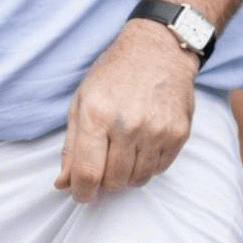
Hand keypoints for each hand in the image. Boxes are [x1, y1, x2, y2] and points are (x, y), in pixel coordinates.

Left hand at [55, 20, 197, 203]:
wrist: (158, 49)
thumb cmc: (114, 74)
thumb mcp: (81, 101)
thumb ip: (70, 146)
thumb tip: (63, 184)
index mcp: (97, 115)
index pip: (88, 174)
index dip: (81, 192)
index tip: (81, 193)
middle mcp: (128, 125)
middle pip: (113, 182)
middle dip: (104, 180)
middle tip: (104, 162)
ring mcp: (157, 130)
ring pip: (137, 180)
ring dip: (126, 173)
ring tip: (124, 149)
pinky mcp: (179, 133)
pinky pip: (159, 169)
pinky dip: (148, 164)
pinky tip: (143, 143)